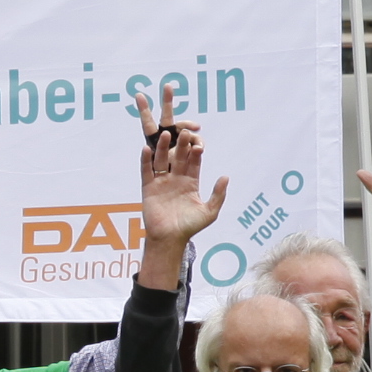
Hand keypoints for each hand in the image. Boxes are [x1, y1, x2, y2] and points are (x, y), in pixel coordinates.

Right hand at [138, 94, 230, 255]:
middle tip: (184, 131)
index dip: (195, 152)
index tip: (199, 141)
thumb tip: (225, 176)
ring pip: (162, 160)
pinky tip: (146, 148)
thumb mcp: (209, 212)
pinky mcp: (148, 188)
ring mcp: (161, 182)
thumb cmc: (190, 228)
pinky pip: (146, 171)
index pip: (194, 162)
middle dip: (181, 145)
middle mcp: (175, 179)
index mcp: (190, 182)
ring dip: (164, 147)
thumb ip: (217, 194)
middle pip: (178, 157)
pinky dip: (145, 160)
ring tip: (167, 134)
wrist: (169, 240)